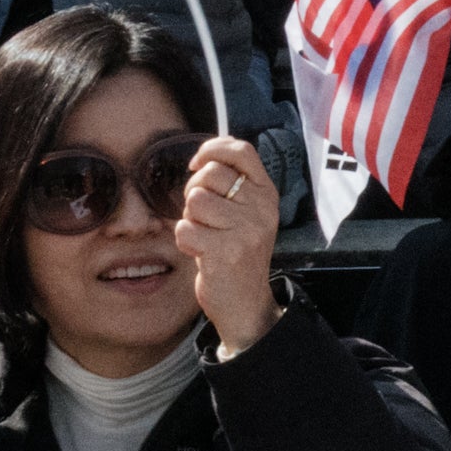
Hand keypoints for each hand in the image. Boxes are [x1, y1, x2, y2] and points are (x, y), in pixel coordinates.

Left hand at [173, 132, 283, 349]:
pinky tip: (200, 252)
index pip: (242, 151)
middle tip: (201, 214)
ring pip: (195, 200)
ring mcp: (245, 231)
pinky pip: (184, 229)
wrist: (246, 301)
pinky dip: (184, 241)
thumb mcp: (248, 214)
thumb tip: (204, 157)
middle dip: (193, 190)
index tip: (197, 164)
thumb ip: (234, 185)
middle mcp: (261, 209)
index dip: (212, 149)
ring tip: (204, 234)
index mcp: (267, 194)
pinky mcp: (224, 251)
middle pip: (210, 174)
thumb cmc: (238, 252)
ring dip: (190, 218)